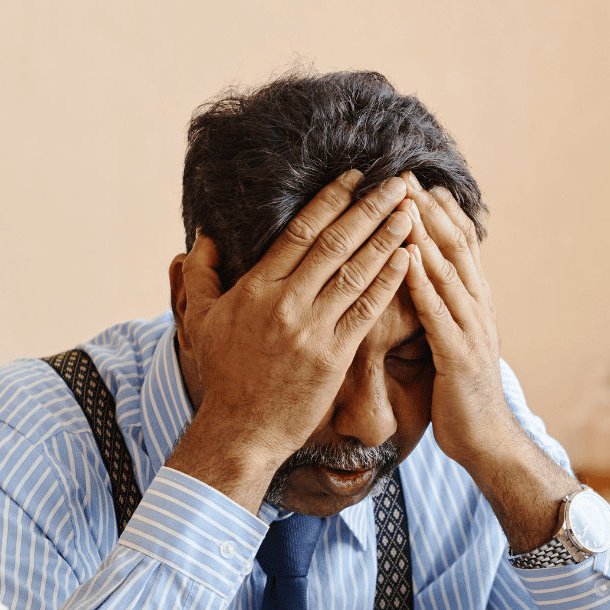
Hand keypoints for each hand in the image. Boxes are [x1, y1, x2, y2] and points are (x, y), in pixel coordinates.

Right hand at [168, 170, 414, 510]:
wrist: (241, 431)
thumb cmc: (223, 375)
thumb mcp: (201, 321)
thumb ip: (200, 275)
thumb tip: (202, 236)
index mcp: (256, 288)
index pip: (299, 232)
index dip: (329, 201)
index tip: (353, 178)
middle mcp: (286, 303)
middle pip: (334, 243)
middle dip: (368, 208)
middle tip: (396, 182)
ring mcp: (312, 330)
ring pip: (356, 272)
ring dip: (386, 238)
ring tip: (409, 211)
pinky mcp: (334, 356)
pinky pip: (366, 311)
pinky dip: (388, 282)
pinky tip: (407, 259)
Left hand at [401, 180, 515, 468]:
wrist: (487, 441)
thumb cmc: (460, 394)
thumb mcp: (452, 341)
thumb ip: (443, 309)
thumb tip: (422, 280)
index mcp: (474, 303)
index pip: (461, 244)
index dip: (440, 210)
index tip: (415, 180)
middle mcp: (478, 308)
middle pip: (456, 246)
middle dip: (429, 209)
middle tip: (404, 175)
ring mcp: (472, 330)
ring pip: (449, 271)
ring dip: (425, 235)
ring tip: (402, 202)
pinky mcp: (459, 356)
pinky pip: (438, 312)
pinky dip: (423, 282)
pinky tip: (406, 259)